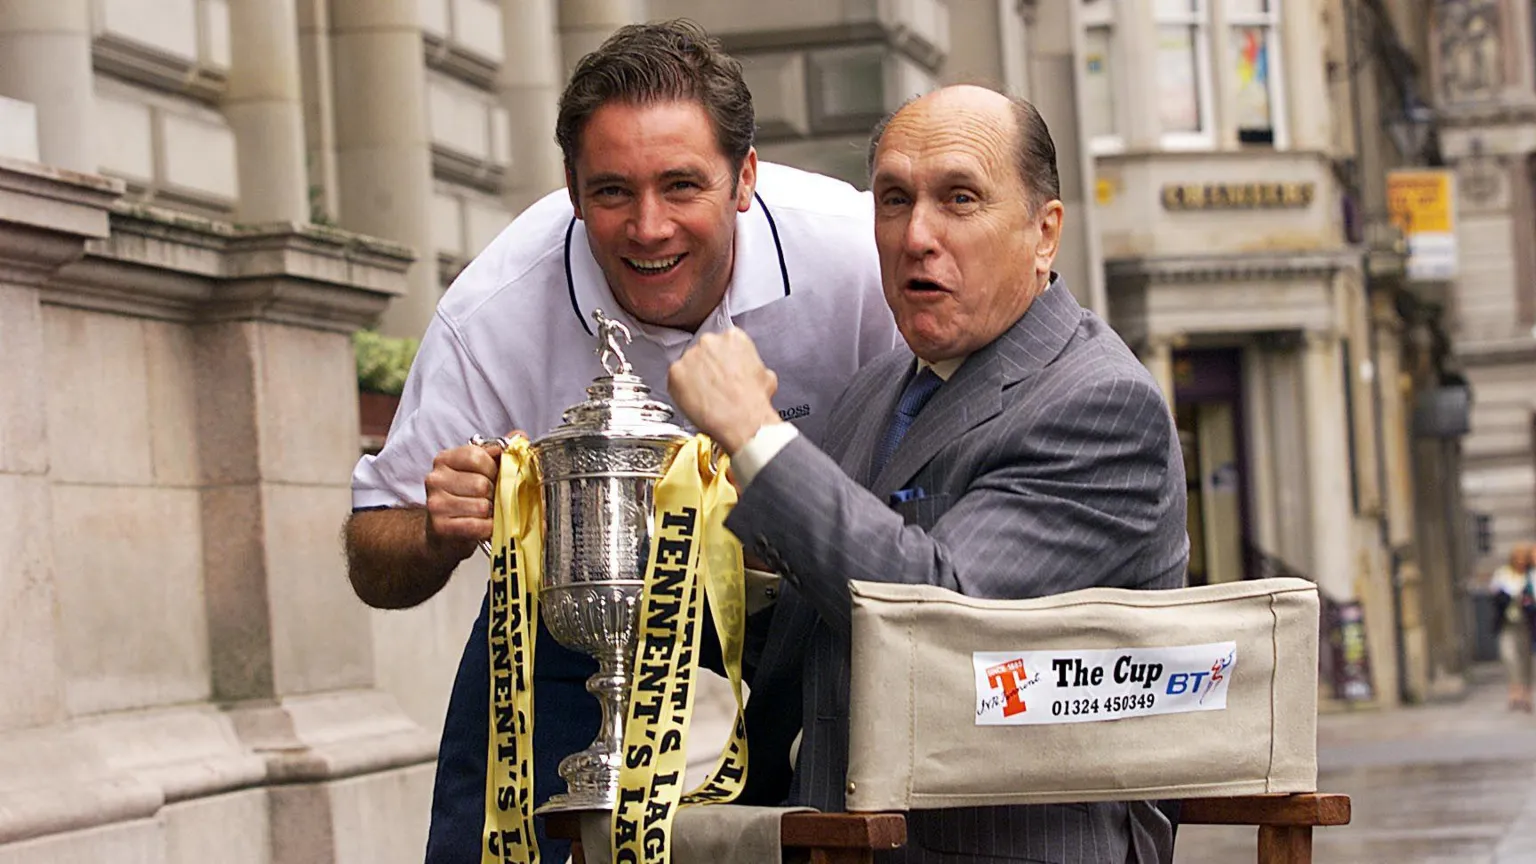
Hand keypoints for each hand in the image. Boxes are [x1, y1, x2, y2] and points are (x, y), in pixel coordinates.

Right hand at [423, 433, 519, 561]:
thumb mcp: (480, 470)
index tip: (493, 476)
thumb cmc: (466, 497)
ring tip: (484, 512)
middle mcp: (435, 479)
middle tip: (489, 498)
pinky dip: (487, 527)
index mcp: (445, 459)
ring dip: (491, 512)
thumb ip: (499, 451)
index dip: (493, 468)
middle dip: (493, 493)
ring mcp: (435, 503)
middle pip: (481, 483)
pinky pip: (478, 525)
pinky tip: (482, 525)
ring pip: (482, 506)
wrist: (444, 532)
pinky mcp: (440, 526)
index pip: (477, 456)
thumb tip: (520, 436)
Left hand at [669, 329, 783, 453]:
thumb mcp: (765, 375)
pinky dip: (681, 391)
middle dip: (706, 367)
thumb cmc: (754, 402)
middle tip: (714, 385)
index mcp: (733, 337)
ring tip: (706, 397)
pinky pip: (675, 380)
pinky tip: (695, 402)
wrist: (743, 421)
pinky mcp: (675, 372)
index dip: (722, 360)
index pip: (722, 343)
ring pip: (687, 366)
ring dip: (693, 379)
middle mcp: (710, 341)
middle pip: (703, 351)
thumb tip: (747, 370)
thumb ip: (751, 364)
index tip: (723, 371)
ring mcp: (690, 355)